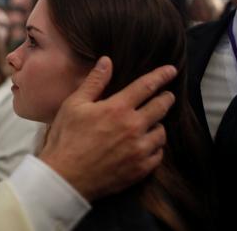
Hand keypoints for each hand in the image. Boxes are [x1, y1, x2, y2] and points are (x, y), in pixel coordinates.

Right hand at [37, 56, 175, 200]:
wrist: (65, 176)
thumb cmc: (66, 138)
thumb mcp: (74, 105)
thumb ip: (94, 82)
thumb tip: (106, 61)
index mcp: (118, 108)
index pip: (146, 86)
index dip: (161, 76)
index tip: (171, 70)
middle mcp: (134, 127)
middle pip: (161, 107)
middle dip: (166, 98)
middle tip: (167, 96)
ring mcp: (139, 149)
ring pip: (162, 132)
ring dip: (158, 125)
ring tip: (152, 123)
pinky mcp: (140, 169)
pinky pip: (158, 154)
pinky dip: (155, 147)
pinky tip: (146, 145)